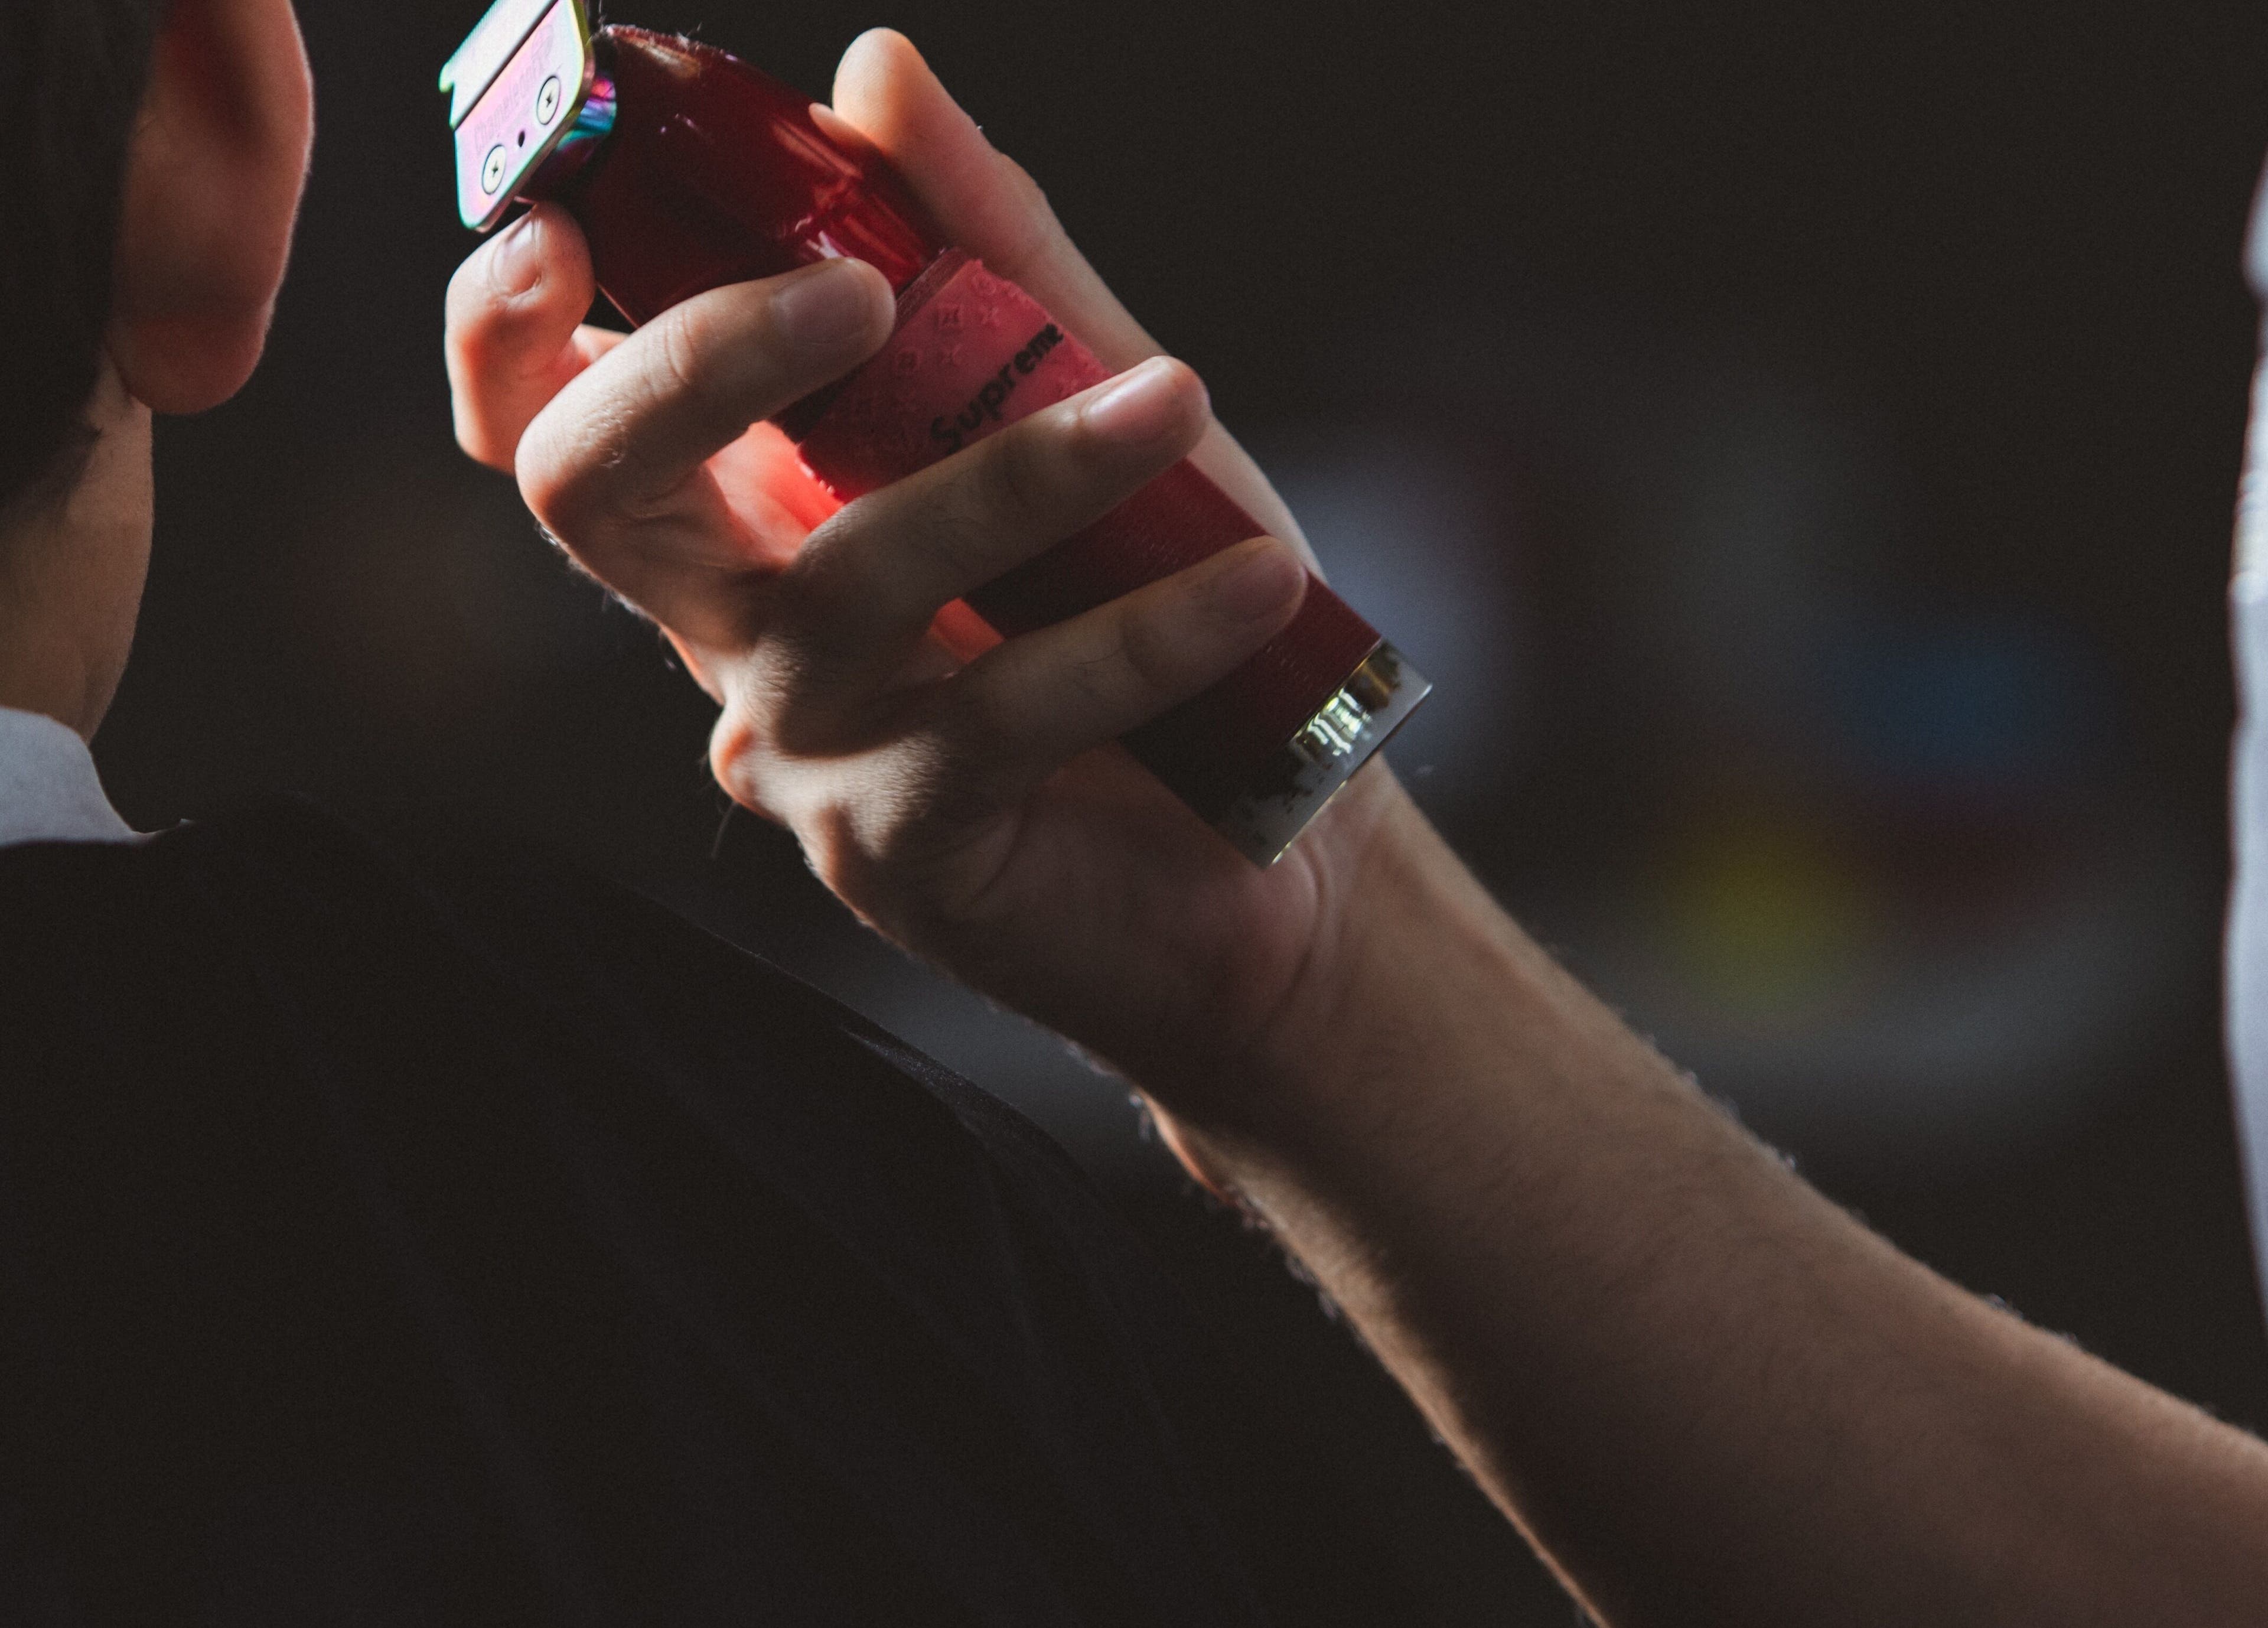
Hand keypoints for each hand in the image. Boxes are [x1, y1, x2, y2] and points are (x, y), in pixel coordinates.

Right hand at [443, 29, 1424, 1108]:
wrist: (1275, 839)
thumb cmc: (1151, 601)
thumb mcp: (1078, 400)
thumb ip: (980, 253)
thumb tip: (875, 70)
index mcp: (746, 511)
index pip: (551, 420)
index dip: (508, 323)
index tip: (566, 220)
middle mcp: (736, 630)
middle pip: (595, 491)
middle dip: (696, 362)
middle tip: (858, 285)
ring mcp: (807, 746)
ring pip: (845, 579)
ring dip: (1021, 473)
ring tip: (1175, 405)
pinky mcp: (903, 847)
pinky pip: (1000, 713)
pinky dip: (1140, 633)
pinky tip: (1254, 584)